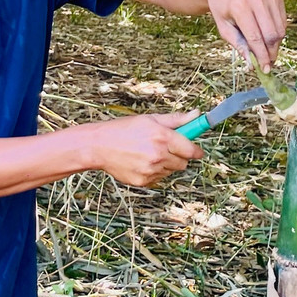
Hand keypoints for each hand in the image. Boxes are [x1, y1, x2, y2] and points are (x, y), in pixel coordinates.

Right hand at [79, 113, 204, 186]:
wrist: (99, 146)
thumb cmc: (124, 129)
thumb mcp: (150, 119)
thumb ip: (176, 119)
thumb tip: (196, 115)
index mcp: (163, 137)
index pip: (191, 150)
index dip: (196, 150)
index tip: (197, 151)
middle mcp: (159, 155)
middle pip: (183, 163)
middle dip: (179, 156)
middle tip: (167, 148)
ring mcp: (151, 170)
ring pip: (171, 171)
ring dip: (166, 164)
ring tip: (148, 153)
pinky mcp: (143, 181)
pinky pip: (158, 178)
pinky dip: (154, 172)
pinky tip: (141, 162)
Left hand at [201, 0, 287, 71]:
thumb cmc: (222, 8)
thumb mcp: (223, 27)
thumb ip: (238, 45)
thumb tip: (251, 64)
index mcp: (240, 7)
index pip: (255, 37)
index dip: (261, 56)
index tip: (265, 69)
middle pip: (271, 35)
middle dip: (270, 52)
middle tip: (266, 63)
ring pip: (280, 30)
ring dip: (275, 44)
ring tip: (265, 49)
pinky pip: (283, 22)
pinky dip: (277, 32)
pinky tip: (267, 34)